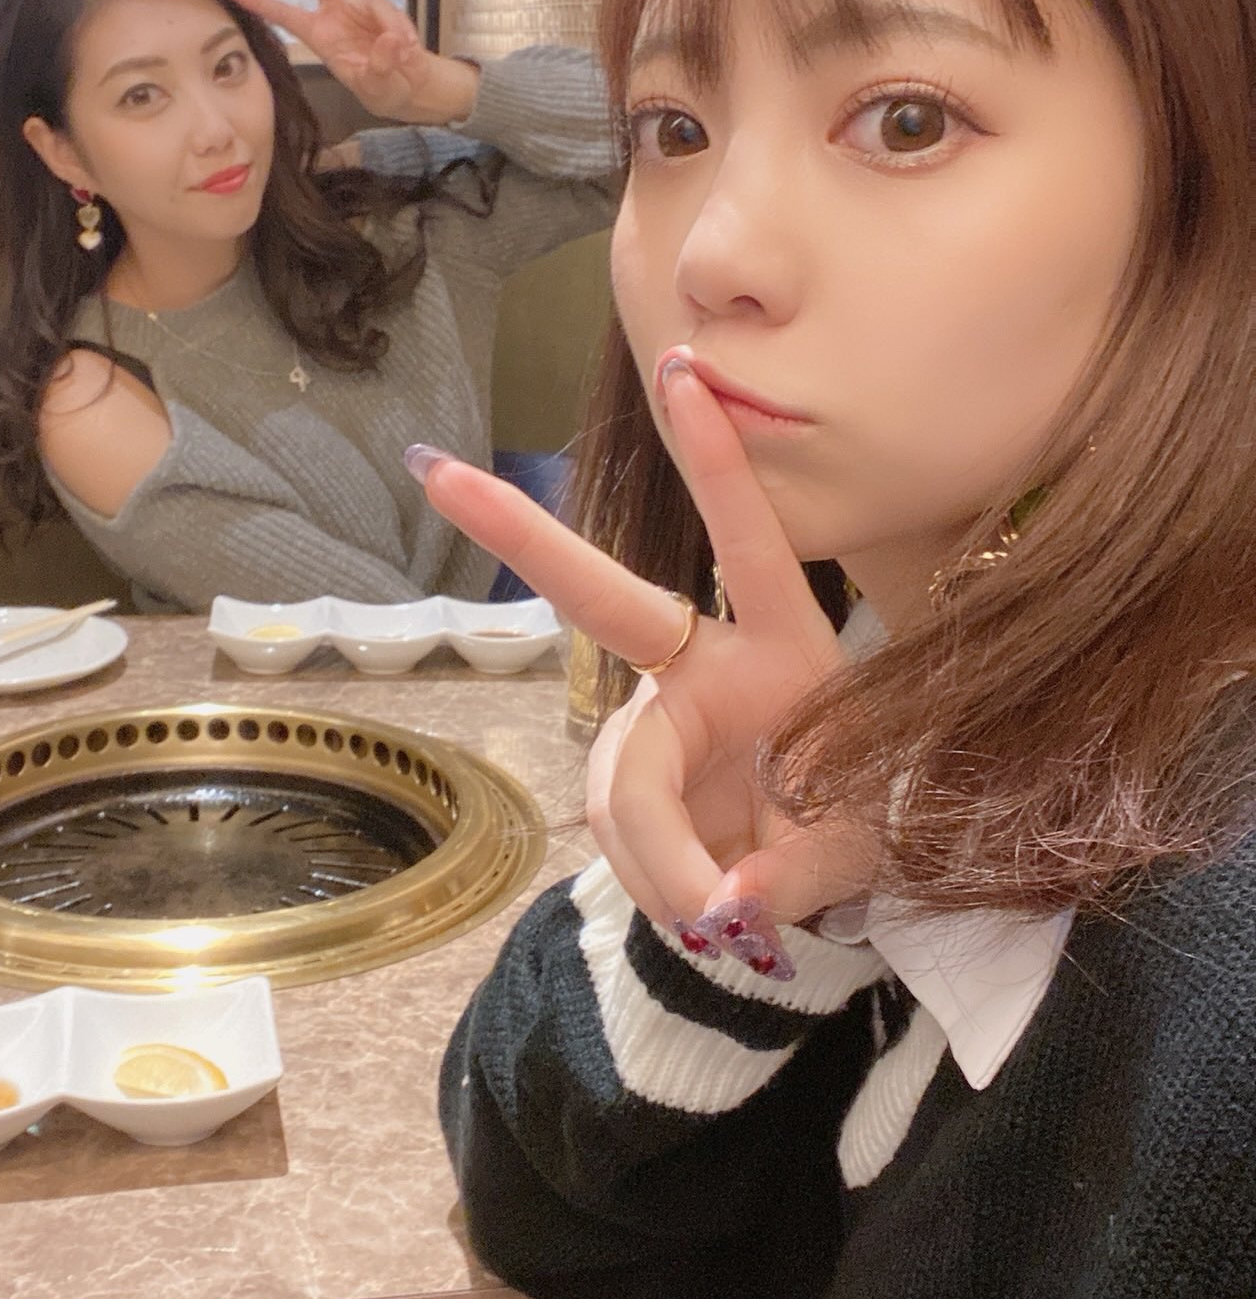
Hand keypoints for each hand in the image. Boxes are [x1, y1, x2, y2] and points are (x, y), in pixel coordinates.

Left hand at [227, 0, 478, 123]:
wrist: (406, 84)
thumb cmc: (382, 89)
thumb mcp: (378, 88)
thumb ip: (380, 66)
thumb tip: (392, 39)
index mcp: (318, 35)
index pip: (284, 14)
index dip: (259, 1)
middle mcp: (334, 13)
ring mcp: (357, 6)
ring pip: (375, 4)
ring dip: (392, 27)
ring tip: (403, 54)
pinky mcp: (380, 7)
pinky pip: (391, 11)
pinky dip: (402, 28)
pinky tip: (408, 48)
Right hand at [408, 364, 874, 950]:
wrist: (818, 886)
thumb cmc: (859, 828)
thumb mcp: (862, 845)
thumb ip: (802, 870)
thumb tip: (726, 903)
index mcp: (784, 647)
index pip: (749, 544)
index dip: (717, 466)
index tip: (686, 378)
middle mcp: (702, 668)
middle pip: (600, 600)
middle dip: (521, 531)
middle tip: (436, 468)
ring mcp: (656, 723)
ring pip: (623, 781)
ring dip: (661, 857)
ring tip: (723, 921)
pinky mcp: (632, 783)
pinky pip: (622, 833)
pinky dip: (657, 882)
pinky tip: (698, 911)